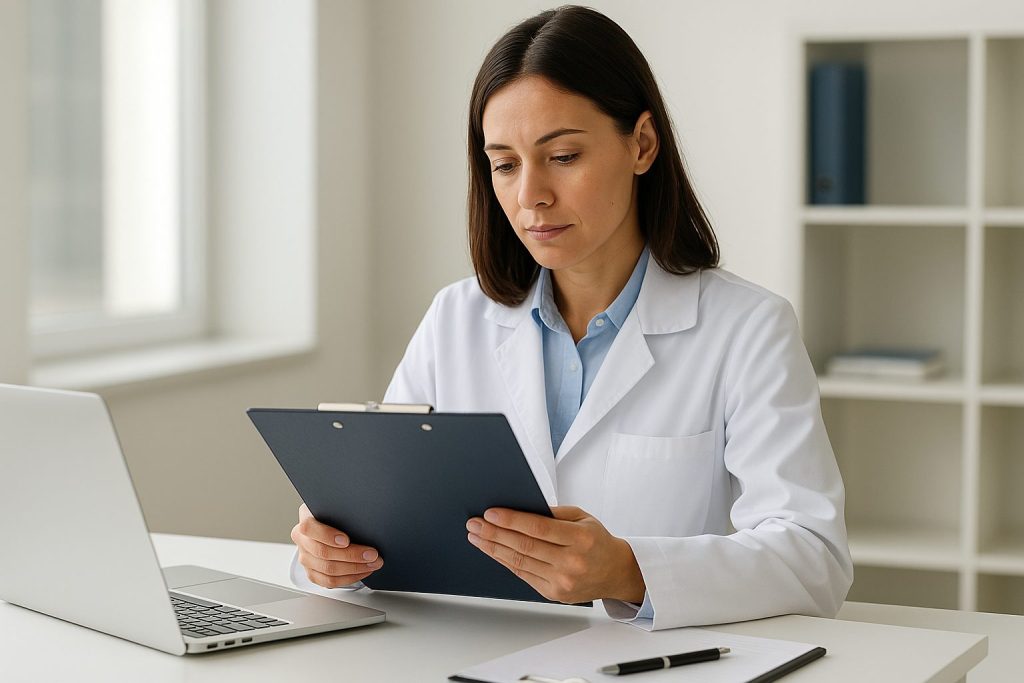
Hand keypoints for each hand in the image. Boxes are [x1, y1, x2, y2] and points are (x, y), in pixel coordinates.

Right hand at [291, 504, 383, 587]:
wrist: (328, 525)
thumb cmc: (336, 515)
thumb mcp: (338, 507)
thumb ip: (345, 510)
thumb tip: (365, 514)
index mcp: (306, 520)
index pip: (309, 528)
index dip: (327, 535)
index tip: (346, 540)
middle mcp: (302, 540)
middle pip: (323, 552)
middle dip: (352, 555)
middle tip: (372, 554)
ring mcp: (306, 558)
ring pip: (328, 570)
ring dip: (355, 568)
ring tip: (374, 563)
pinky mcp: (312, 573)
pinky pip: (329, 582)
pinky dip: (350, 578)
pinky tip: (364, 571)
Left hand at [465, 505, 645, 603]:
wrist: (616, 572)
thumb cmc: (598, 541)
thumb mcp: (582, 518)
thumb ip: (554, 513)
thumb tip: (519, 508)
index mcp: (581, 539)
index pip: (538, 528)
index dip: (511, 520)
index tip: (491, 513)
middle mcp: (572, 562)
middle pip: (524, 546)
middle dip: (494, 534)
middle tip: (474, 524)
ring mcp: (562, 581)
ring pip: (520, 562)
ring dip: (493, 548)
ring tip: (476, 537)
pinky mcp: (554, 593)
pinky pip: (523, 575)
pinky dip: (505, 562)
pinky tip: (493, 551)